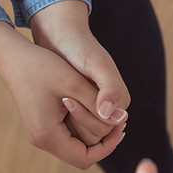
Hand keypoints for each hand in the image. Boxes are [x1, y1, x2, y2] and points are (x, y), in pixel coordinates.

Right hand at [0, 22, 126, 168]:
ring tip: (107, 113)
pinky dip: (82, 127)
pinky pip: (67, 136)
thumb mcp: (74, 83)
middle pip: (80, 155)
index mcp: (47, 135)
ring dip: (92, 133)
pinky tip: (92, 109)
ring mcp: (39, 134)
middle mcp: (41, 140)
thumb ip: (98, 103)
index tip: (120, 127)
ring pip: (74, 146)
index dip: (107, 147)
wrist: (13, 57)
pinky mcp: (40, 126)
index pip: (85, 158)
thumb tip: (122, 120)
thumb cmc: (41, 66)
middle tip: (118, 120)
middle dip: (102, 140)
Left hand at [29, 0, 129, 127]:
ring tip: (56, 99)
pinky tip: (52, 105)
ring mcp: (95, 108)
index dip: (86, 120)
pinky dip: (61, 120)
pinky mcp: (81, 106)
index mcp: (120, 101)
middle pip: (94, 136)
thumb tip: (112, 116)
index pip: (105, 130)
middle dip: (76, 121)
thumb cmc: (78, 46)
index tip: (67, 100)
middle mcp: (110, 108)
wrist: (61, 36)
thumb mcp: (96, 64)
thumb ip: (109, 88)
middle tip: (61, 98)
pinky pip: (72, 127)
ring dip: (67, 122)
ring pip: (82, 135)